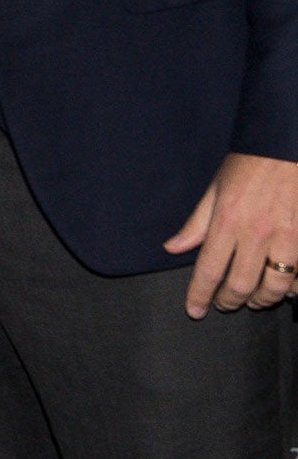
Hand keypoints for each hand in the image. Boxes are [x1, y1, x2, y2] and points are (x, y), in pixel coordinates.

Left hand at [163, 151, 297, 313]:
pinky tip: (284, 289)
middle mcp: (256, 234)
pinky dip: (292, 288)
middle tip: (224, 304)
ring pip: (275, 287)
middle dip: (230, 301)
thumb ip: (195, 224)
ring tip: (253, 300)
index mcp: (227, 221)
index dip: (200, 295)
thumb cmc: (247, 166)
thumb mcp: (214, 190)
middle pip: (241, 285)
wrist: (285, 147)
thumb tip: (172, 248)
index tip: (194, 311)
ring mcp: (285, 238)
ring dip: (262, 300)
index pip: (209, 269)